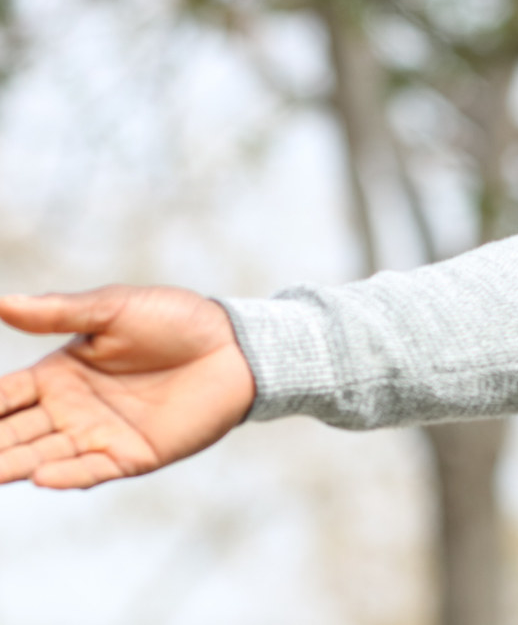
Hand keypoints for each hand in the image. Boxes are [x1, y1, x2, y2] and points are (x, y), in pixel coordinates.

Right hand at [0, 285, 255, 488]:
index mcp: (57, 375)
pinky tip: (40, 474)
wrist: (236, 346)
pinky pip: (91, 470)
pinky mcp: (131, 456)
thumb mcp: (114, 309)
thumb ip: (59, 313)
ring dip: (11, 465)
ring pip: (40, 456)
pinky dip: (67, 474)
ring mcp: (97, 436)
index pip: (1, 399)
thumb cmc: (175, 320)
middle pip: (11, 434)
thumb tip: (2, 302)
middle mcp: (69, 411)